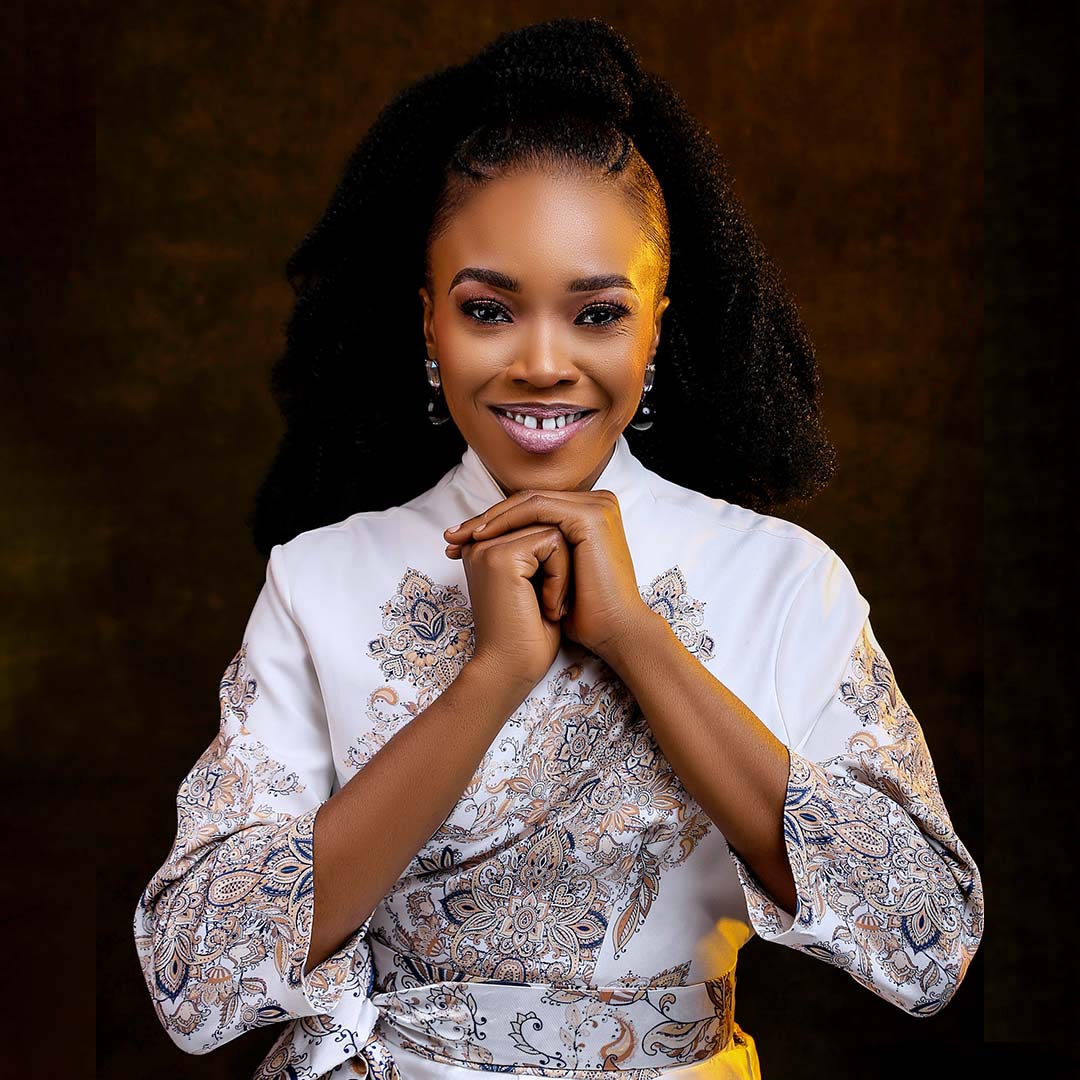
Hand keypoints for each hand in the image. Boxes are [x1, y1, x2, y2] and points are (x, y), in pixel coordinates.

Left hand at [444, 489, 649, 659]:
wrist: (612, 632)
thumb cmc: (583, 613)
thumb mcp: (551, 575)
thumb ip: (532, 551)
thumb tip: (490, 542)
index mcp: (589, 514)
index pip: (533, 509)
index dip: (494, 522)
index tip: (459, 541)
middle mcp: (597, 502)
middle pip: (528, 502)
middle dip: (486, 519)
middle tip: (451, 536)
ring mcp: (596, 506)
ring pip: (530, 501)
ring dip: (492, 518)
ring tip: (463, 537)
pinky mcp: (590, 516)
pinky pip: (538, 508)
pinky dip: (507, 520)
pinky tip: (483, 537)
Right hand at [446, 521, 572, 690]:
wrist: (513, 671)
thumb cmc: (528, 635)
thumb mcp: (537, 581)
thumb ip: (541, 550)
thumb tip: (567, 524)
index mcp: (486, 547)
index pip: (539, 524)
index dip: (556, 561)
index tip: (541, 602)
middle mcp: (481, 543)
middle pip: (546, 523)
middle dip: (559, 566)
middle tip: (545, 606)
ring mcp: (487, 547)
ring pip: (553, 530)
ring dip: (561, 573)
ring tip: (547, 606)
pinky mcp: (501, 556)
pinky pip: (553, 542)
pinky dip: (560, 578)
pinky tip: (547, 606)